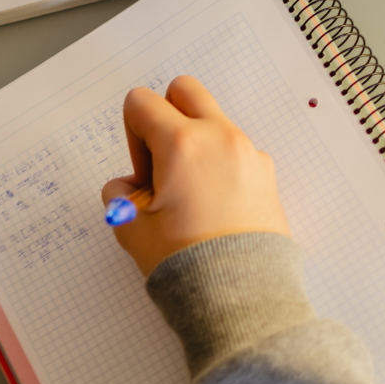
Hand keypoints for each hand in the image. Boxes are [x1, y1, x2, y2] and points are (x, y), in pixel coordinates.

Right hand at [101, 76, 289, 274]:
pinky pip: (236, 150)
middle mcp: (219, 137)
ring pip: (213, 120)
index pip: (141, 103)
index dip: (132, 136)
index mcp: (181, 143)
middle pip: (184, 90)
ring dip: (194, 141)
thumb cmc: (186, 261)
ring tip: (189, 193)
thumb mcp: (130, 229)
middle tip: (162, 163)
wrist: (239, 293)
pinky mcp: (266, 174)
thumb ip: (118, 196)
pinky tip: (213, 205)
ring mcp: (247, 153)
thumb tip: (127, 188)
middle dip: (165, 116)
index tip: (142, 175)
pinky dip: (219, 163)